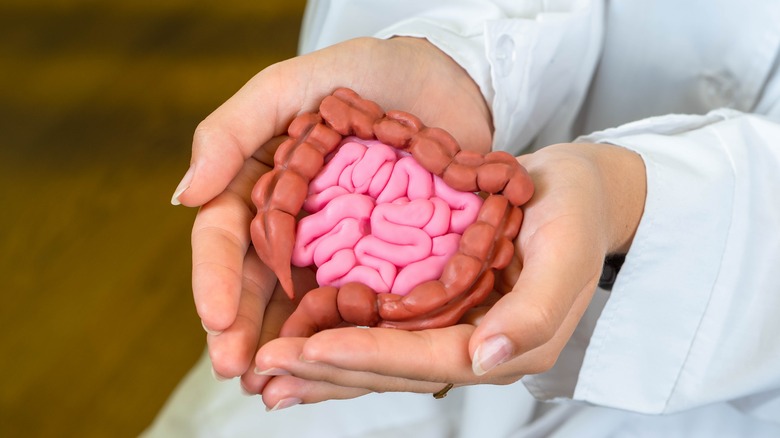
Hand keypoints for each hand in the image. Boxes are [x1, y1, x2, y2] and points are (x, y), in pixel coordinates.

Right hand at [175, 36, 492, 377]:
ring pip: (303, 304)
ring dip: (283, 347)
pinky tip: (332, 368)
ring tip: (271, 386)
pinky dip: (343, 337)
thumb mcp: (294, 83)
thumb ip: (235, 129)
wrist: (450, 78)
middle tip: (238, 371)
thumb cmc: (366, 71)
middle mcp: (295, 224)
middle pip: (258, 283)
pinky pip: (360, 302)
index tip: (217, 319)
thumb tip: (185, 195)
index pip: (226, 236)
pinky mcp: (387, 260)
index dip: (215, 278)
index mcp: (263, 184)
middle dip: (243, 329)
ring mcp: (340, 247)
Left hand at [248, 142, 645, 409]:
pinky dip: (341, 342)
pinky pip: (383, 335)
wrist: (577, 194)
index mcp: (505, 344)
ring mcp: (452, 334)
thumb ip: (535, 311)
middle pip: (393, 371)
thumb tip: (486, 359)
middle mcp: (473, 350)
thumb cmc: (576, 214)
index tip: (308, 349)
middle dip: (327, 371)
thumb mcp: (566, 250)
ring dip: (324, 371)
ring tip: (268, 378)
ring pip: (380, 361)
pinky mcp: (437, 313)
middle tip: (263, 370)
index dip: (368, 356)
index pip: (427, 360)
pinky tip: (302, 348)